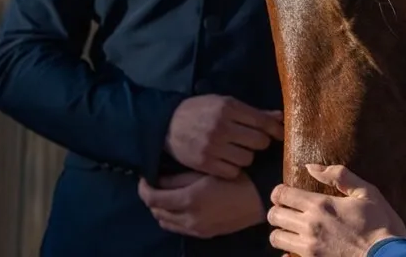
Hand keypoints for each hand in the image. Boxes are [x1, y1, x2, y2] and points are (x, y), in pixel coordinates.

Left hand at [138, 171, 265, 238]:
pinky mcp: (204, 234)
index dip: (143, 188)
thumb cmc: (237, 178)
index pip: (152, 198)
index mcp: (188, 200)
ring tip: (168, 195)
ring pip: (166, 223)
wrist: (261, 198)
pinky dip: (174, 217)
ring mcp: (196, 229)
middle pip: (156, 212)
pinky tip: (182, 206)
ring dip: (161, 209)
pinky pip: (179, 228)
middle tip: (156, 184)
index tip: (145, 177)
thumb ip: (180, 177)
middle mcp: (188, 218)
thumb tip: (159, 179)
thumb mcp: (207, 172)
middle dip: (152, 198)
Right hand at [165, 94, 282, 177]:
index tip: (280, 134)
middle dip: (261, 142)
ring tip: (240, 151)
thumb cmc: (201, 111)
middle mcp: (221, 127)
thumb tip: (280, 117)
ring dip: (248, 156)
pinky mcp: (204, 163)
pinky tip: (229, 161)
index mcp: (228, 108)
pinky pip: (233, 172)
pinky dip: (234, 168)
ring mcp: (212, 147)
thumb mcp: (225, 103)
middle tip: (255, 142)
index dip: (276, 130)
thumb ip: (253, 112)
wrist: (167, 124)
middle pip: (259, 141)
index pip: (262, 122)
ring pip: (248, 158)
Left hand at [267, 164, 405, 256]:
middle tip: (287, 211)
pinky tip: (299, 249)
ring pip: (276, 239)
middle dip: (277, 211)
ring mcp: (309, 249)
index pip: (282, 195)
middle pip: (274, 216)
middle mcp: (309, 227)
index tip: (285, 193)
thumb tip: (311, 167)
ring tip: (292, 230)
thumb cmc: (380, 224)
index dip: (279, 192)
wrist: (388, 256)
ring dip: (281, 232)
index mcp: (321, 205)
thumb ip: (339, 175)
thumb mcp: (366, 192)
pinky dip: (288, 253)